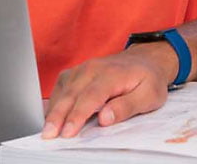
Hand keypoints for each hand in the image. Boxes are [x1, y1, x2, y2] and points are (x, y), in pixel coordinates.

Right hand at [42, 43, 176, 138]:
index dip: (78, 116)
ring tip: (47, 129)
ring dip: (53, 110)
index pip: (91, 97)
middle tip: (49, 134)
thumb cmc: (147, 79)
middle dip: (58, 116)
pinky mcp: (76, 72)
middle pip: (72, 94)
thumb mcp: (149, 96)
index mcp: (113, 74)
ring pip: (63, 90)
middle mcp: (94, 68)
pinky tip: (52, 116)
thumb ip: (127, 106)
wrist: (145, 60)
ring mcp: (83, 69)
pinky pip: (60, 86)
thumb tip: (105, 117)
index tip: (68, 132)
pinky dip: (54, 101)